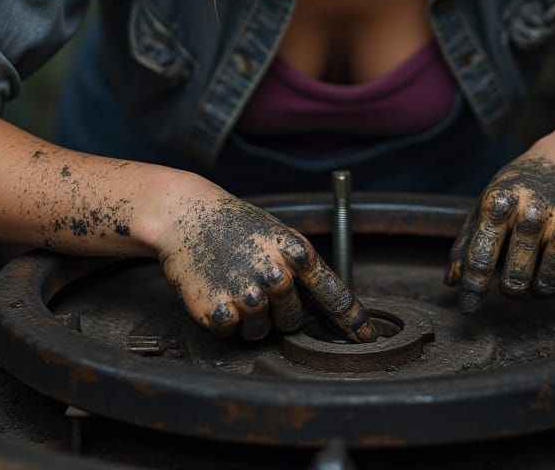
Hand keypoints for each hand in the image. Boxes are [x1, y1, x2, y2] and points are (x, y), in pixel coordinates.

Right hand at [156, 180, 376, 341]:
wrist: (187, 215)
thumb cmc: (236, 226)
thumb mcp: (278, 236)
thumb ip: (300, 268)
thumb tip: (322, 304)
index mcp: (297, 253)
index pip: (334, 295)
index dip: (352, 321)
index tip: (367, 338)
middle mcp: (276, 276)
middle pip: (293, 321)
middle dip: (277, 312)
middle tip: (254, 283)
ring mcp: (247, 296)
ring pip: (260, 332)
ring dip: (249, 318)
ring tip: (232, 282)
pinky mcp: (218, 312)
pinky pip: (232, 333)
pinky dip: (224, 318)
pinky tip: (216, 289)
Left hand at [444, 134, 554, 311]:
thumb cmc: (522, 185)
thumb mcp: (489, 202)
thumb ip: (467, 242)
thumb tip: (451, 282)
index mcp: (499, 203)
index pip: (481, 258)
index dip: (473, 288)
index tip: (469, 309)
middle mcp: (532, 213)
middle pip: (515, 282)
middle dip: (511, 288)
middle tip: (513, 277)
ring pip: (546, 286)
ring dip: (539, 285)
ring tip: (538, 262)